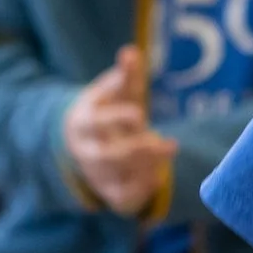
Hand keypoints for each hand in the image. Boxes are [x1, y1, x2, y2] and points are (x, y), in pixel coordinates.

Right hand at [63, 47, 175, 215]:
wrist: (85, 142)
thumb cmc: (107, 110)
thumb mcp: (115, 91)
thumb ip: (124, 76)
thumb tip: (131, 53)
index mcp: (82, 123)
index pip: (95, 124)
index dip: (116, 119)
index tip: (140, 114)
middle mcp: (86, 153)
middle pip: (105, 157)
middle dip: (137, 150)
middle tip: (168, 142)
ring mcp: (96, 175)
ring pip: (115, 180)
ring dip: (145, 167)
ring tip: (170, 147)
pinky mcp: (110, 193)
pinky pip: (123, 199)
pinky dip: (141, 190)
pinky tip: (159, 175)